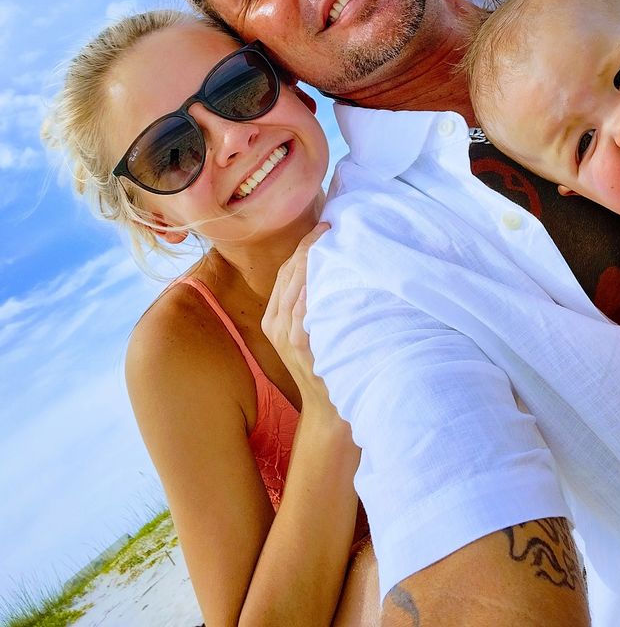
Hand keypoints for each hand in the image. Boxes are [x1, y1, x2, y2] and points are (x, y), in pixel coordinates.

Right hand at [261, 223, 335, 414]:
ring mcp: (285, 335)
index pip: (285, 272)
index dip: (302, 247)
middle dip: (308, 247)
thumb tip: (327, 268)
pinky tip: (323, 274)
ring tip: (327, 241)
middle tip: (329, 227)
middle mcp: (275, 324)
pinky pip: (302, 312)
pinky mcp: (299, 346)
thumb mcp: (310, 331)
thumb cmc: (325, 364)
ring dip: (310, 261)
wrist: (328, 408)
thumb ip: (310, 304)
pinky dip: (310, 291)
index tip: (322, 228)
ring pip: (293, 287)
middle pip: (288, 274)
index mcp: (273, 318)